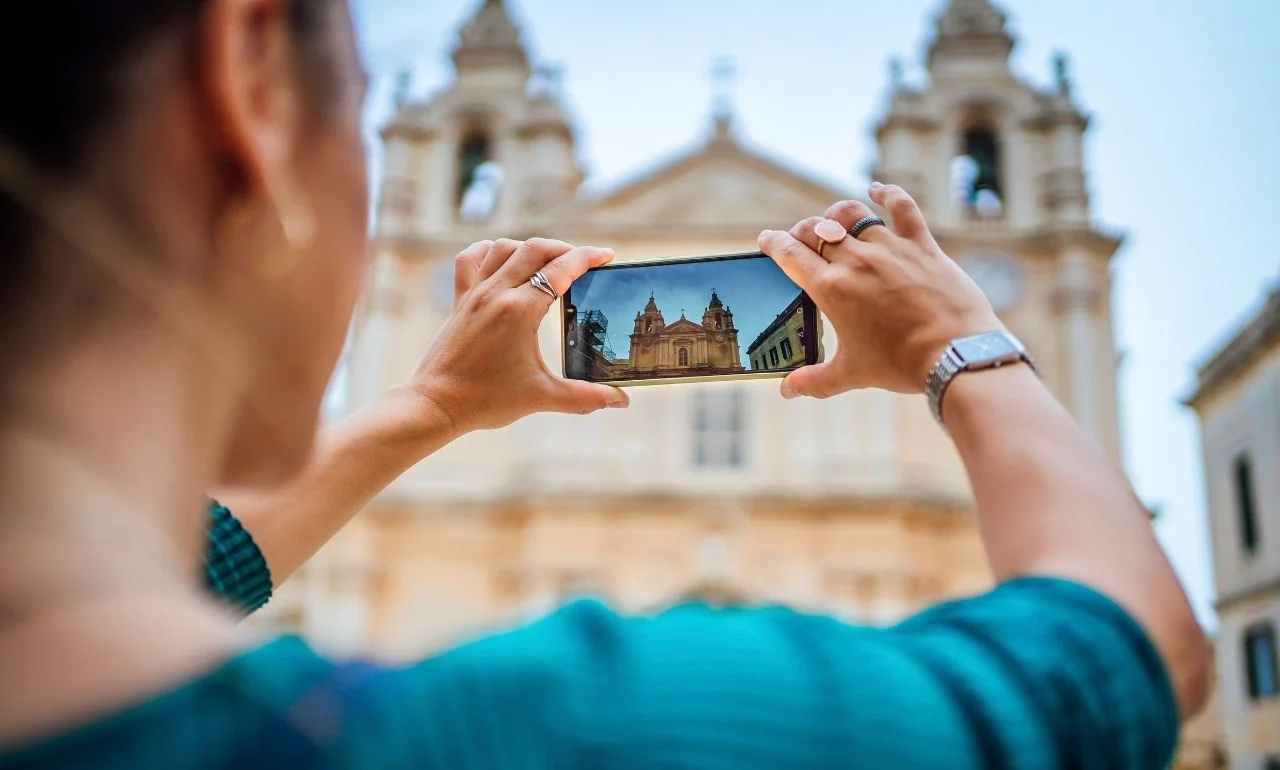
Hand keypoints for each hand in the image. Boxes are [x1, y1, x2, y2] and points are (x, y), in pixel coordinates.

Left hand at [401, 238, 628, 434]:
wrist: (436, 404)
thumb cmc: (486, 400)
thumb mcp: (542, 397)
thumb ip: (585, 397)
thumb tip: (621, 400)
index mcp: (519, 311)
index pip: (559, 270)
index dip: (587, 258)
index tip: (606, 255)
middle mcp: (495, 294)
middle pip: (535, 249)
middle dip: (565, 248)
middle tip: (585, 260)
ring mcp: (474, 293)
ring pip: (505, 248)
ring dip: (531, 247)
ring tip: (550, 260)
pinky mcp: (459, 300)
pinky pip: (472, 258)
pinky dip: (490, 250)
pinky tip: (503, 257)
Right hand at [758, 183, 1000, 396]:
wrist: (955, 354)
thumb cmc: (901, 365)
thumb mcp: (851, 374)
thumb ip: (814, 381)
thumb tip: (787, 391)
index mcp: (831, 289)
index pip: (790, 254)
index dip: (773, 243)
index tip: (767, 240)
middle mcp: (856, 260)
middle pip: (816, 230)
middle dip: (802, 231)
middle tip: (801, 240)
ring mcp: (890, 248)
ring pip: (852, 214)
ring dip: (836, 214)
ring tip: (833, 221)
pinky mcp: (921, 244)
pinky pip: (902, 207)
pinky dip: (888, 193)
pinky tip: (878, 189)